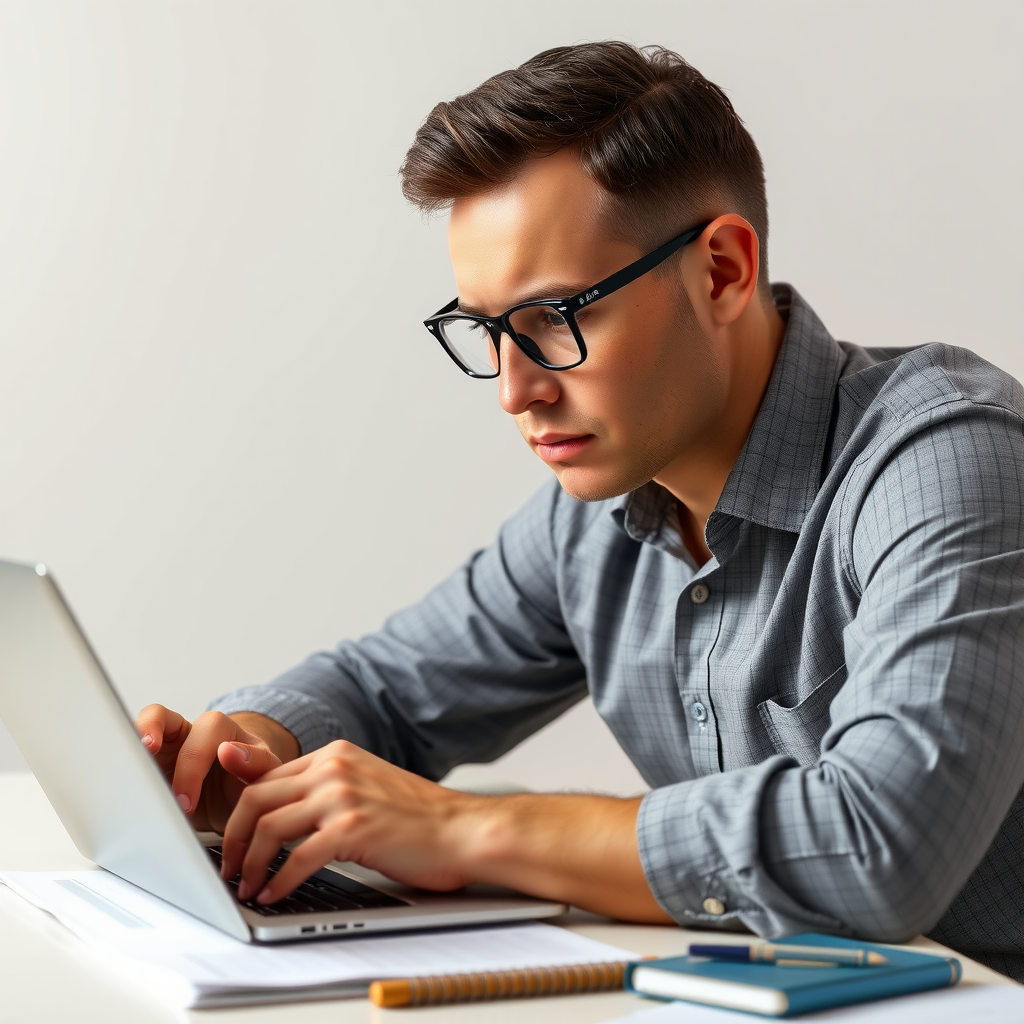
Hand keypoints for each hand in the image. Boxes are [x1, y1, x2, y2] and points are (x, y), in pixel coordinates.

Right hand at [134, 706, 296, 831]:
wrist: (239, 801)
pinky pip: (129, 759)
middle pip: (161, 717)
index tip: (186, 800)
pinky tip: (116, 790)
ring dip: (127, 746)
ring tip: (120, 771)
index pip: (204, 731)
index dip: (192, 764)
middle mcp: (189, 733)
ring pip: (137, 731)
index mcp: (221, 730)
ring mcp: (165, 747)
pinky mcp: (149, 766)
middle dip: (149, 741)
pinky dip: (121, 770)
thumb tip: (230, 752)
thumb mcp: (265, 775)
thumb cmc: (251, 781)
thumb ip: (257, 763)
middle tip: (144, 776)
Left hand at [220, 740, 475, 900]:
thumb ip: (319, 786)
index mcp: (335, 754)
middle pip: (257, 798)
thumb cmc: (418, 817)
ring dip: (249, 863)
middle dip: (234, 839)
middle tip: (229, 867)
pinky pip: (297, 859)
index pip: (266, 776)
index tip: (233, 842)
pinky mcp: (354, 828)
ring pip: (270, 827)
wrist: (463, 829)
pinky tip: (274, 895)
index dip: (241, 814)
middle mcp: (335, 767)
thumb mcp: (362, 787)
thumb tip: (273, 790)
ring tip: (247, 886)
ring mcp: (344, 796)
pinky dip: (278, 882)